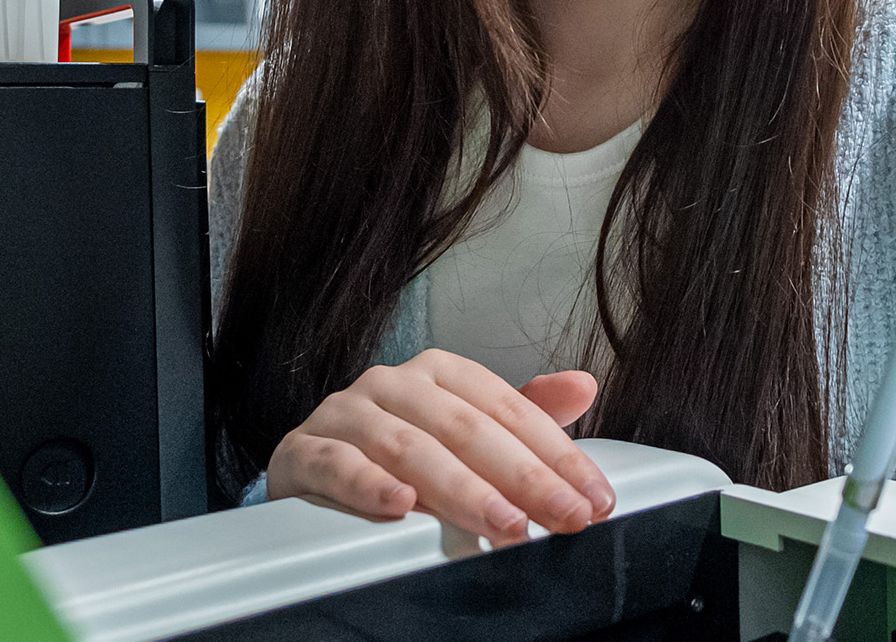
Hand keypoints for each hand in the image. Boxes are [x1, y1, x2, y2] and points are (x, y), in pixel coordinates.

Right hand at [266, 349, 614, 544]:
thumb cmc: (397, 456)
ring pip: (408, 448)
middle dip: (523, 477)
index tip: (593, 499)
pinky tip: (400, 506)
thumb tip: (584, 386)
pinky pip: (337, 465)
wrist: (309, 470)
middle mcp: (392, 383)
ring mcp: (344, 414)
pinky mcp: (302, 451)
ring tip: (503, 522)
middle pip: (466, 428)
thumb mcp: (465, 433)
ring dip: (461, 488)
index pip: (507, 408)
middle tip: (563, 517)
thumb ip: (523, 414)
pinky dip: (369, 484)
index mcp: (438, 374)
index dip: (556, 455)